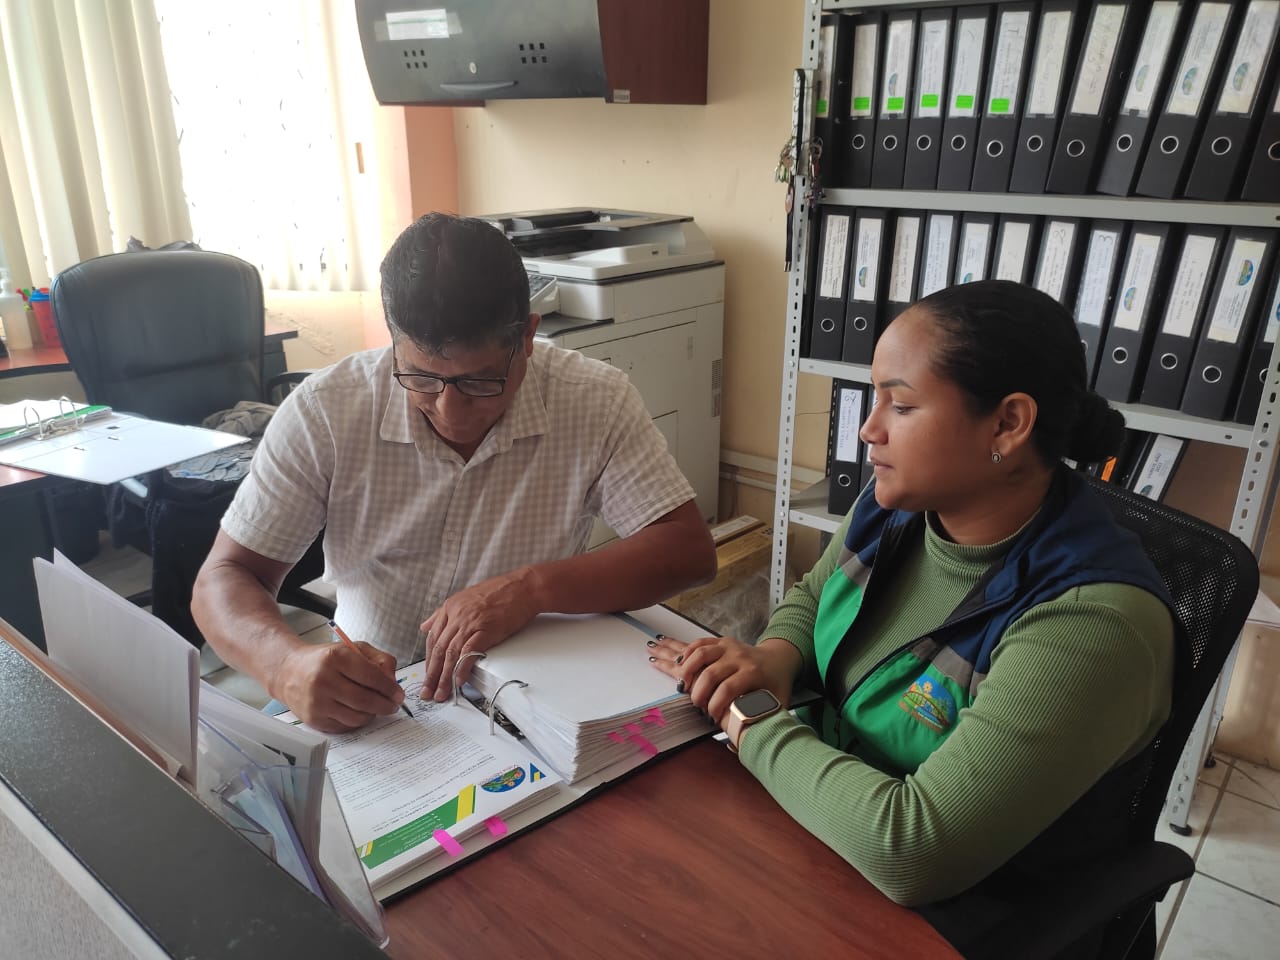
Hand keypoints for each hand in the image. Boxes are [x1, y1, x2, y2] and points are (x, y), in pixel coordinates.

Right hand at [272, 640, 403, 732]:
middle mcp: (324, 680)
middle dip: (385, 705)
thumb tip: (393, 679)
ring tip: (375, 707)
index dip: (389, 688)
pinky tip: (358, 711)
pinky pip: (345, 726)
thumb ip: (378, 659)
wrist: (288, 672)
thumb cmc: (325, 660)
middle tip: (393, 706)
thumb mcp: (352, 649)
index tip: (399, 694)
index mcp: (335, 658)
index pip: (371, 676)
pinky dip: (357, 720)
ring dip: (372, 714)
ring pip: (357, 717)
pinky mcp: (313, 719)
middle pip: (365, 700)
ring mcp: (317, 702)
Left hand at [420, 569, 538, 701]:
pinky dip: (461, 669)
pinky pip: (468, 652)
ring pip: (450, 654)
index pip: (432, 638)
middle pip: (438, 649)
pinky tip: (458, 680)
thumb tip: (425, 626)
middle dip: (431, 674)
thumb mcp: (466, 598)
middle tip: (427, 692)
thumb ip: (443, 613)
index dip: (428, 660)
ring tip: (442, 693)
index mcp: (450, 607)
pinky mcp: (485, 630)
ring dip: (444, 677)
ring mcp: (470, 622)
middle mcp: (456, 615)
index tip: (428, 675)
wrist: (524, 587)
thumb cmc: (501, 592)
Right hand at [647, 635, 800, 727]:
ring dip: (687, 670)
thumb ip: (761, 725)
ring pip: (701, 654)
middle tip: (697, 706)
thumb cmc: (776, 684)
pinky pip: (700, 643)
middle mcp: (740, 657)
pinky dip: (687, 653)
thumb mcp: (776, 705)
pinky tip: (681, 665)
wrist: (780, 658)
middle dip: (699, 693)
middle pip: (710, 673)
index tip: (711, 717)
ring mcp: (729, 646)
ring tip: (682, 686)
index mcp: (753, 673)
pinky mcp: (722, 641)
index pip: (727, 689)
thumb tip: (734, 746)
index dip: (715, 705)